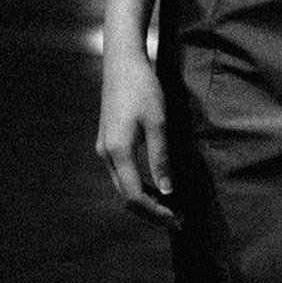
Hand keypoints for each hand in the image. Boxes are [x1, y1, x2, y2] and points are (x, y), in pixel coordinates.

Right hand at [96, 52, 178, 227]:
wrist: (122, 63)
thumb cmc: (143, 88)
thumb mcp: (158, 122)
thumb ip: (161, 158)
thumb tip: (168, 191)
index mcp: (117, 152)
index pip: (134, 195)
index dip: (156, 211)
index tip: (176, 219)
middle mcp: (105, 155)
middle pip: (126, 195)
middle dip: (150, 210)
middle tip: (177, 218)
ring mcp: (104, 149)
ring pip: (122, 185)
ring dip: (145, 199)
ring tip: (170, 205)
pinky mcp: (107, 142)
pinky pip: (121, 173)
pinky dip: (138, 184)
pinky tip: (156, 184)